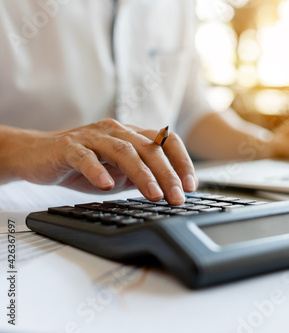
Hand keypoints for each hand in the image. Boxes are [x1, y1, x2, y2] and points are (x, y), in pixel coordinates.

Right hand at [7, 119, 196, 203]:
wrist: (38, 155)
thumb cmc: (83, 164)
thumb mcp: (119, 172)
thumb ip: (142, 176)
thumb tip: (171, 192)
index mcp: (132, 135)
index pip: (166, 142)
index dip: (182, 162)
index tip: (191, 186)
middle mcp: (116, 131)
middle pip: (149, 149)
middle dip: (168, 174)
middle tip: (177, 197)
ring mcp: (92, 137)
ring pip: (123, 151)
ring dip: (142, 174)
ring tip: (154, 195)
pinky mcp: (68, 147)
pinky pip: (84, 157)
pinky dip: (97, 170)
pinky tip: (106, 186)